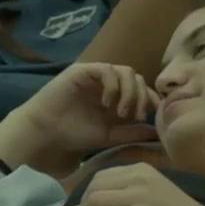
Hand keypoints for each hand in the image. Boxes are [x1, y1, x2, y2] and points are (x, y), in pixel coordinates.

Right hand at [9, 63, 161, 160]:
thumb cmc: (76, 135)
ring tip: (120, 112)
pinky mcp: (84, 71)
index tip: (155, 114)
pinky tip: (106, 102)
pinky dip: (112, 85)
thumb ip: (131, 132)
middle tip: (134, 117)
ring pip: (126, 71)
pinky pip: (106, 69)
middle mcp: (110, 84)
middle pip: (138, 79)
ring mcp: (97, 76)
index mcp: (118, 98)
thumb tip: (156, 132)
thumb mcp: (110, 136)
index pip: (143, 90)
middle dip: (141, 97)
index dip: (152, 99)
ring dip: (129, 92)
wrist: (47, 132)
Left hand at [79, 163, 204, 205]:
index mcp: (143, 169)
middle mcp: (139, 177)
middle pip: (94, 186)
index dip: (88, 193)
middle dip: (84, 205)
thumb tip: (105, 200)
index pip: (101, 175)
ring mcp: (140, 195)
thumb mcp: (156, 192)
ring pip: (95, 200)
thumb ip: (134, 189)